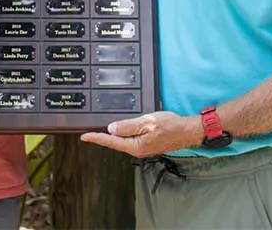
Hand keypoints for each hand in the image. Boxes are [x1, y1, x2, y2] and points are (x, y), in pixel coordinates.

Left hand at [80, 111, 201, 157]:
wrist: (186, 131)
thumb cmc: (170, 126)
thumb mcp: (147, 122)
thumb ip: (128, 126)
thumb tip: (111, 128)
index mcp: (135, 145)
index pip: (111, 141)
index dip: (96, 138)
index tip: (84, 136)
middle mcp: (137, 149)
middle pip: (115, 143)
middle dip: (102, 137)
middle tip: (89, 133)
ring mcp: (142, 148)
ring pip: (123, 141)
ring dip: (113, 136)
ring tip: (101, 131)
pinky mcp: (147, 144)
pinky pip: (131, 140)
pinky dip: (123, 135)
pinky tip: (120, 130)